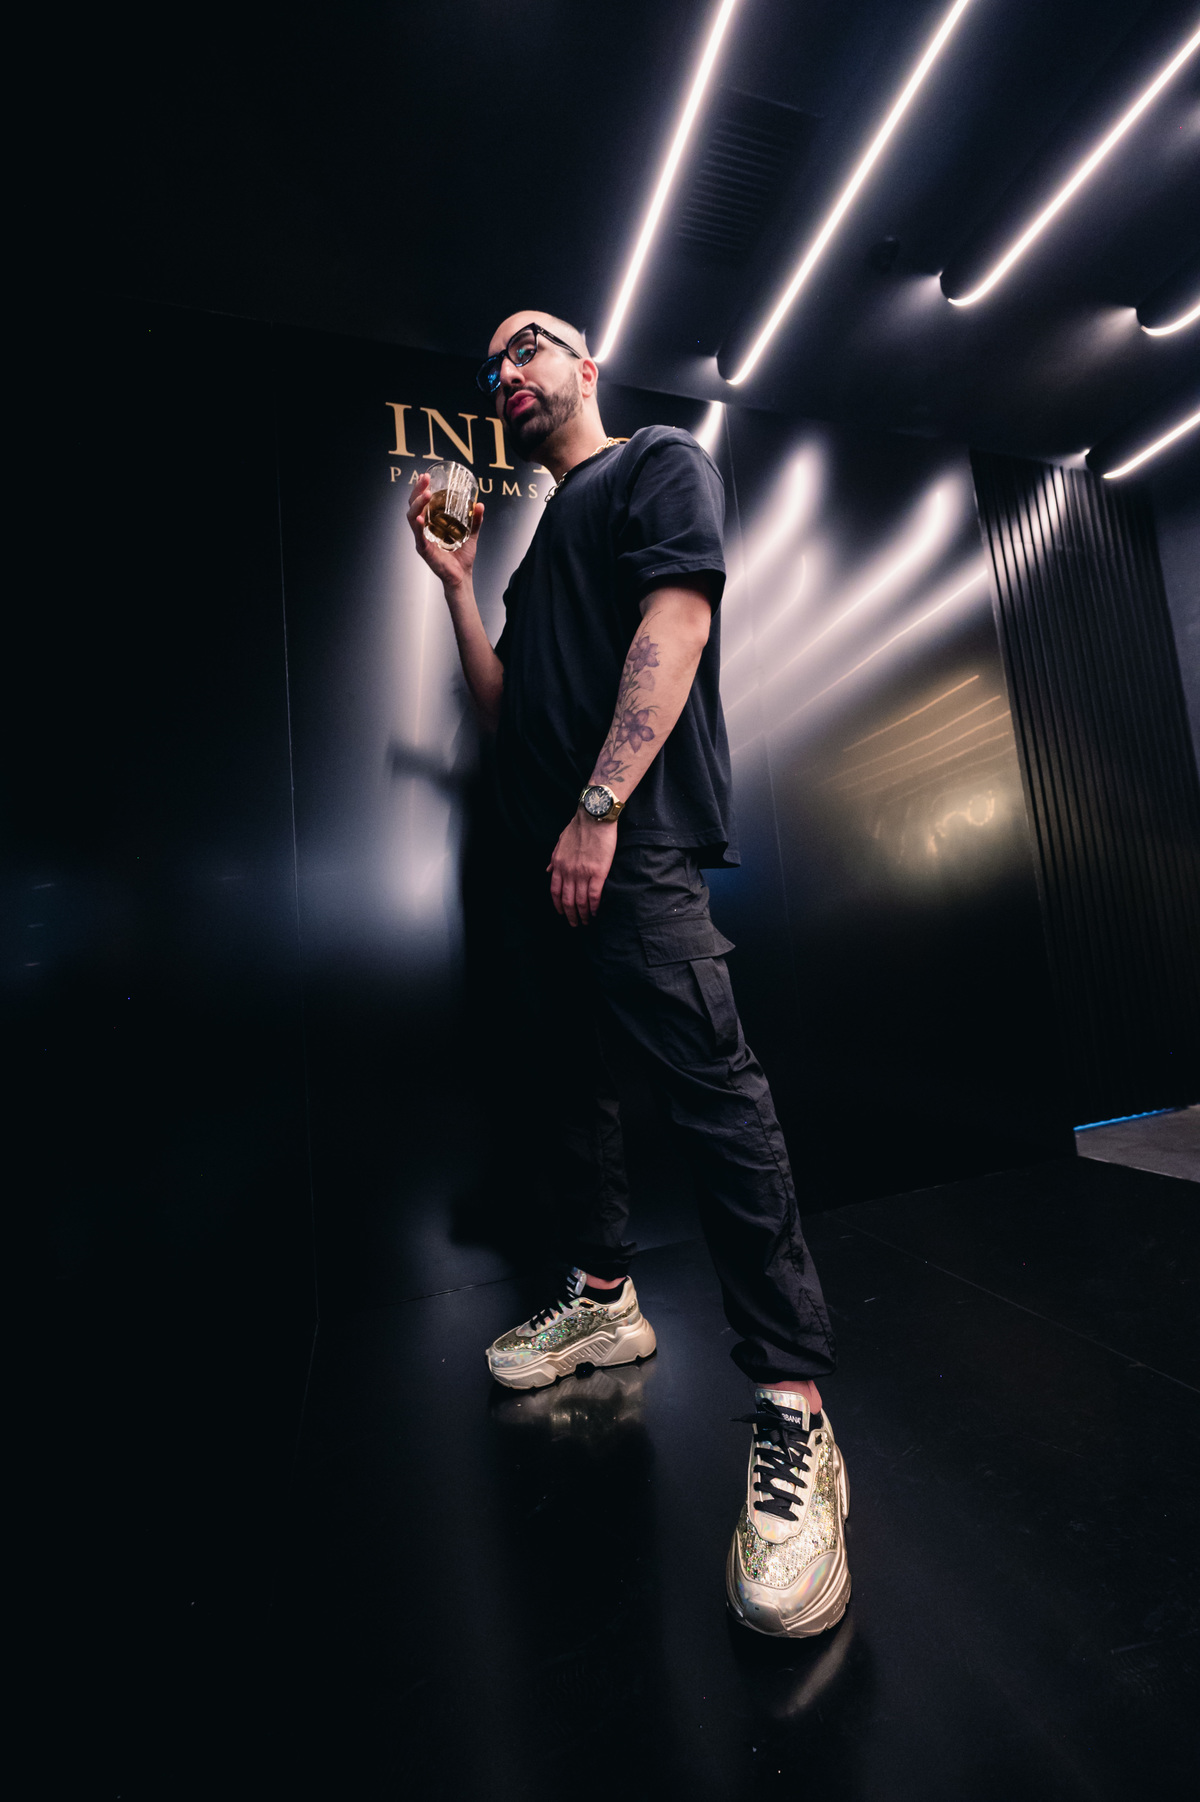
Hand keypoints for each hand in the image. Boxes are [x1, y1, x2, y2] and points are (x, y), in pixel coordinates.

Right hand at [406, 472, 483, 588]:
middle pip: (413, 507)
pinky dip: (418, 527)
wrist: (462, 576)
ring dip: (418, 505)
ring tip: (426, 494)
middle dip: (417, 491)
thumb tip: (480, 504)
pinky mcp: (424, 551)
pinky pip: (418, 537)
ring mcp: (421, 540)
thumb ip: (475, 520)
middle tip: (425, 480)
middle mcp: (423, 531)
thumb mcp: (471, 534)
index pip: (421, 503)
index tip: (425, 476)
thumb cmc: (462, 557)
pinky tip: (420, 519)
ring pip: (412, 518)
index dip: (420, 489)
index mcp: (430, 524)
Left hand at [548, 811, 617, 926]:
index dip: (558, 905)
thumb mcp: (560, 842)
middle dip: (570, 915)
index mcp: (558, 864)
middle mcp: (568, 872)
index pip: (555, 891)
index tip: (562, 914)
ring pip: (580, 901)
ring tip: (587, 921)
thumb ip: (554, 858)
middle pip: (567, 901)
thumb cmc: (578, 827)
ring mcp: (583, 873)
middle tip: (575, 924)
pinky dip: (594, 907)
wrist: (594, 816)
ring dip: (583, 914)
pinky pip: (594, 895)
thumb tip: (548, 870)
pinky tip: (596, 912)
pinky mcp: (598, 872)